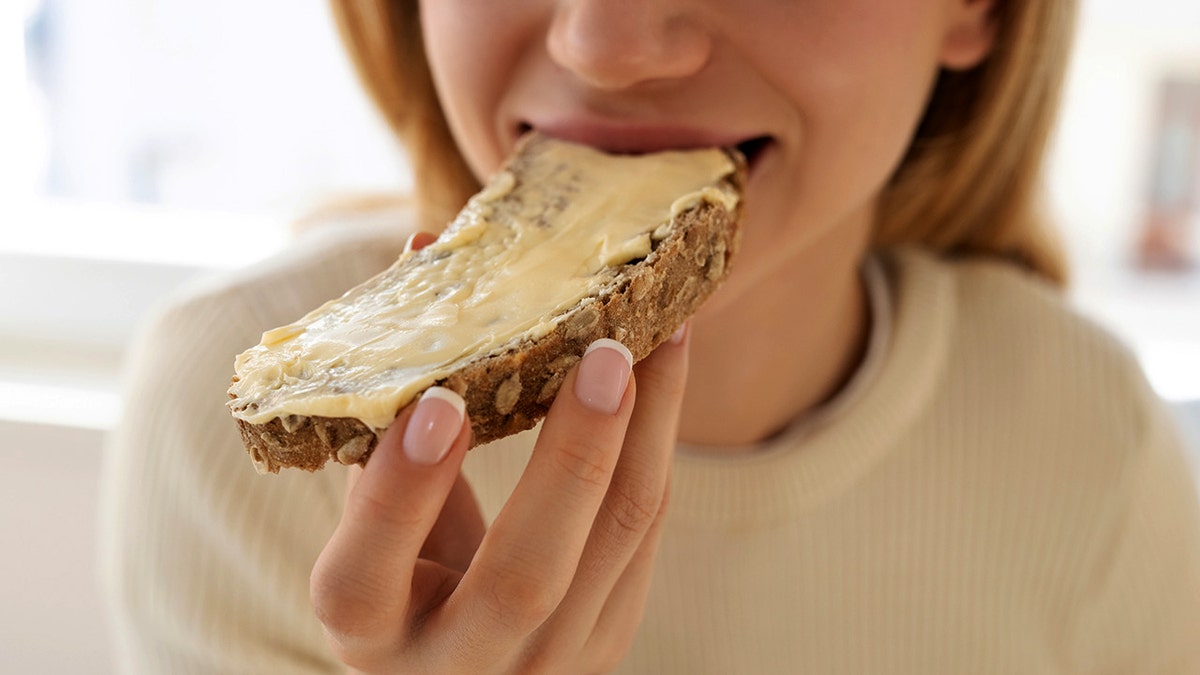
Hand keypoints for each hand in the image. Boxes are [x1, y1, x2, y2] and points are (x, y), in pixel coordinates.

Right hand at [310, 234, 690, 673]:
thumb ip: (388, 425)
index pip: (364, 578)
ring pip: (614, 545)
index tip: (438, 401)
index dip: (399, 493)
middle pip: (526, 574)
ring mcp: (543, 665)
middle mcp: (458, 667)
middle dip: (573, 457)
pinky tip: (665, 373)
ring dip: (647, 432)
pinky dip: (656, 445)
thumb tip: (425, 252)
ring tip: (663, 335)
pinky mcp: (606, 642)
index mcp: (368, 635)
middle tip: (605, 353)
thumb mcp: (367, 530)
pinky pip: (644, 534)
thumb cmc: (397, 580)